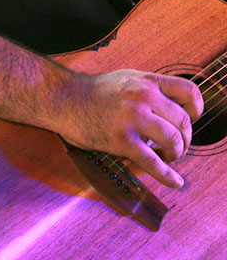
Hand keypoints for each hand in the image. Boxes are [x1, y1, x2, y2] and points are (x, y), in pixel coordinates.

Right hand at [57, 69, 203, 187]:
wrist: (63, 99)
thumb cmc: (92, 92)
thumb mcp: (126, 78)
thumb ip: (149, 88)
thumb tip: (172, 105)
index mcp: (147, 82)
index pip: (189, 93)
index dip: (196, 109)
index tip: (191, 120)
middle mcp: (143, 97)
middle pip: (184, 121)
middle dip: (186, 138)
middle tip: (176, 146)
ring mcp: (132, 118)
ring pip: (173, 140)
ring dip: (176, 153)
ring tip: (169, 157)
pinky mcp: (121, 139)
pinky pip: (152, 161)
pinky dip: (167, 175)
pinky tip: (174, 181)